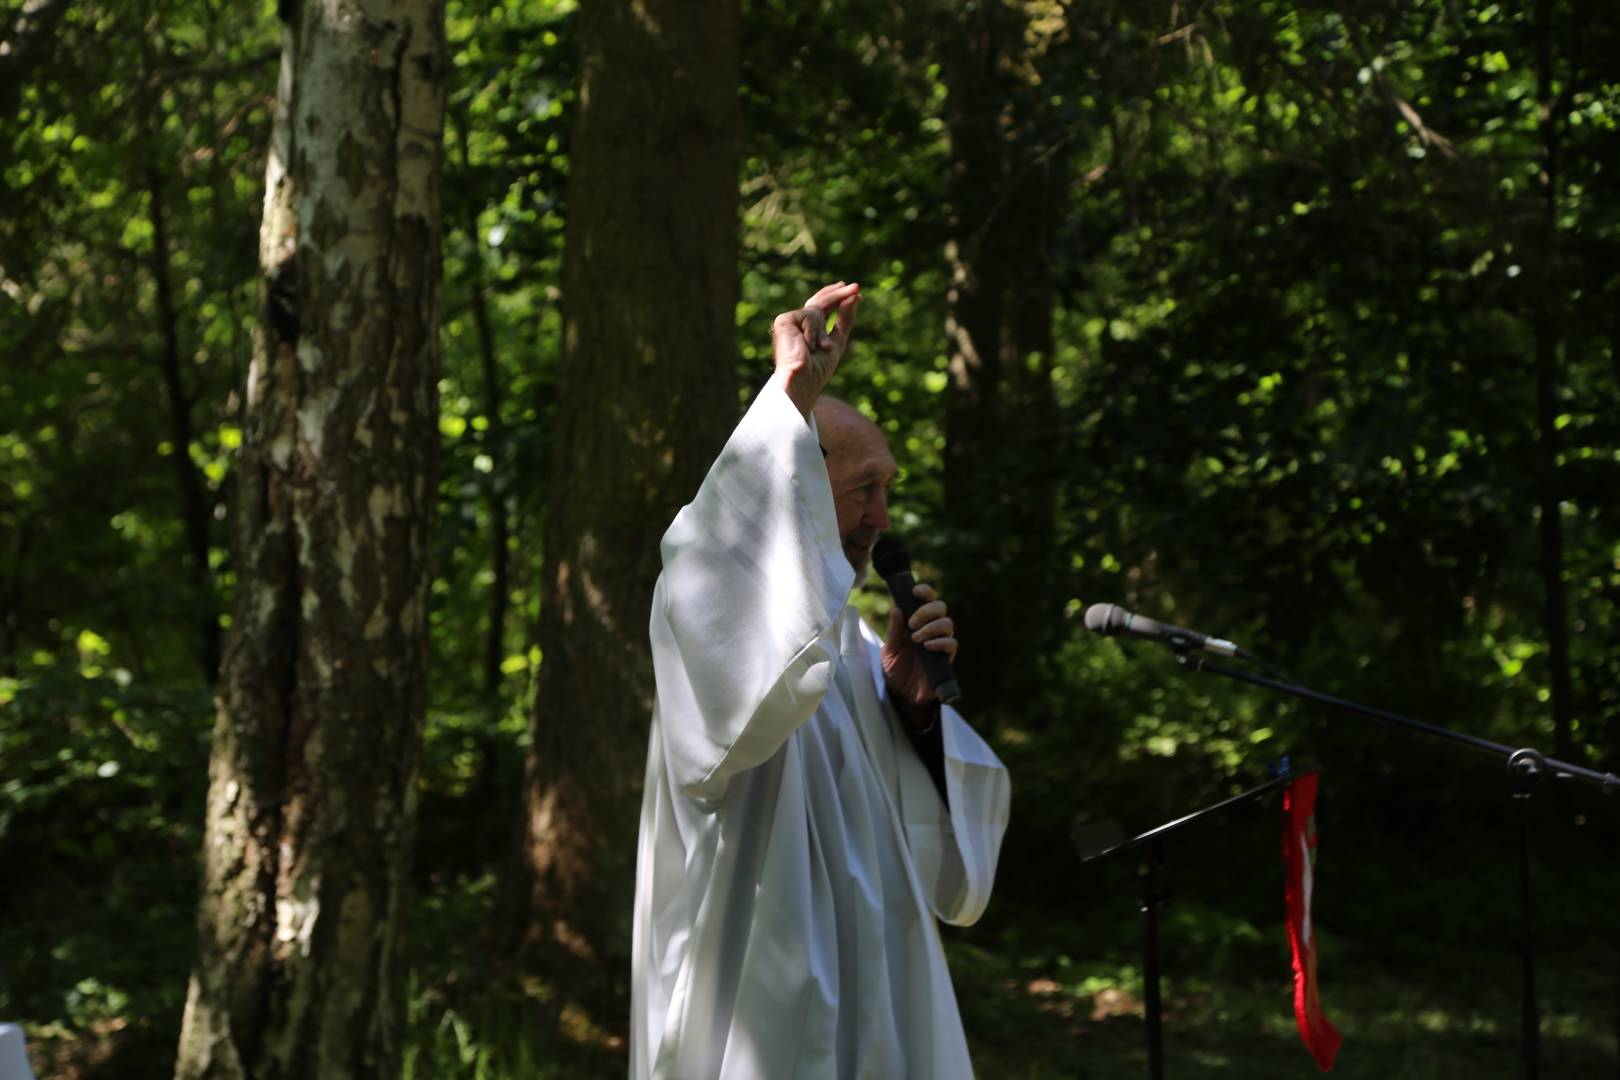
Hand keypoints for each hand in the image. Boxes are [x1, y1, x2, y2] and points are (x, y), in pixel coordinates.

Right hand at [772, 281, 860, 416]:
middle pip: (819, 302)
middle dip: (838, 294)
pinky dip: (814, 331)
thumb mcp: (838, 341)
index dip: (836, 296)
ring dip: (822, 332)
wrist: (802, 382)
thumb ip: (846, 319)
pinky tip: (807, 345)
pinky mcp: (783, 321)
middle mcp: (796, 324)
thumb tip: (856, 296)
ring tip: (819, 348)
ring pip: (817, 310)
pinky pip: (809, 315)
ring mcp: (789, 322)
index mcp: (807, 330)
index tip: (852, 289)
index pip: (821, 307)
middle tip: (856, 287)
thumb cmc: (817, 370)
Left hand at [881, 582, 957, 712]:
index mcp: (918, 621)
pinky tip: (927, 646)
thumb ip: (894, 630)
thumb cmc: (896, 668)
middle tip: (912, 623)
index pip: (927, 599)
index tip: (916, 591)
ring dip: (931, 627)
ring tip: (916, 638)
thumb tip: (895, 608)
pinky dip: (940, 642)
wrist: (902, 694)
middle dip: (927, 611)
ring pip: (947, 623)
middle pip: (941, 607)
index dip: (925, 592)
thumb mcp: (889, 649)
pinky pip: (951, 644)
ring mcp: (940, 643)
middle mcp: (932, 629)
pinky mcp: (946, 659)